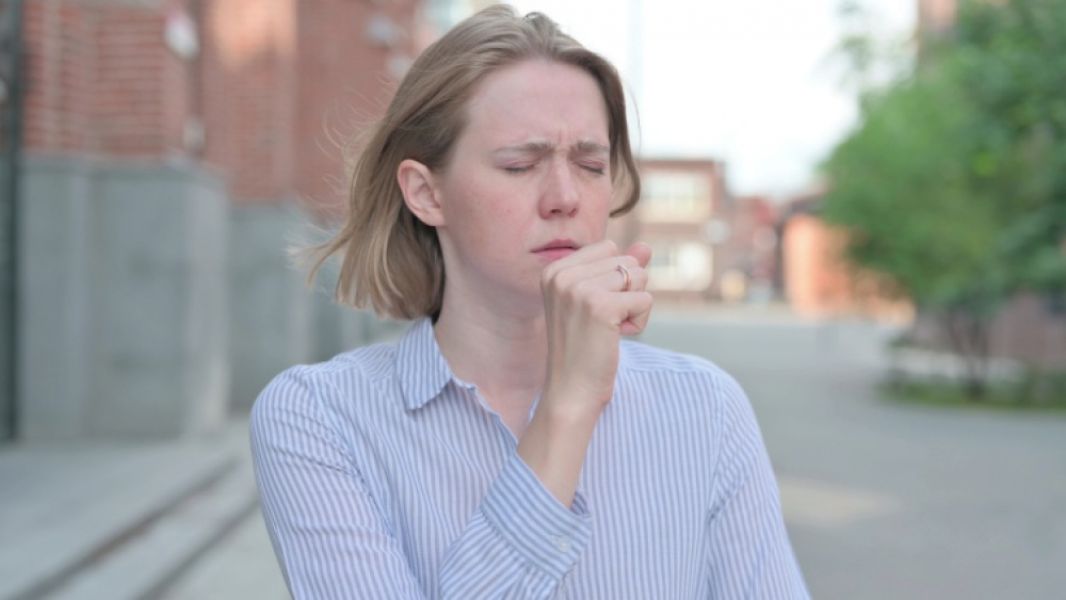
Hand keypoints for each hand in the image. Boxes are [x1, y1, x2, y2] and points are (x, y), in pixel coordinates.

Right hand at [539, 240, 652, 413]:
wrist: (571, 390)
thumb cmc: (584, 349)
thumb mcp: (597, 302)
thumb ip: (618, 270)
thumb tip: (645, 248)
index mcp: (554, 270)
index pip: (608, 247)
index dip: (614, 279)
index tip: (595, 309)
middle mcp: (562, 275)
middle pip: (625, 261)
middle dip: (627, 292)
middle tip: (603, 323)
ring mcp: (579, 289)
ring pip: (639, 277)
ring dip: (635, 306)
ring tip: (609, 329)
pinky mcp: (601, 306)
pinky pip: (645, 300)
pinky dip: (640, 321)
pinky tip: (616, 337)